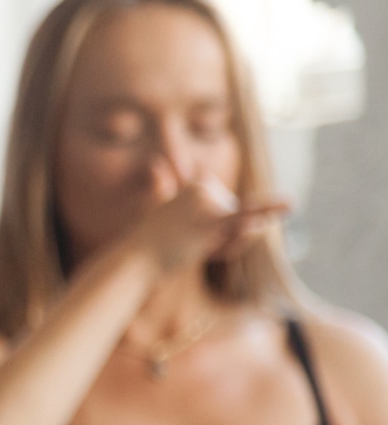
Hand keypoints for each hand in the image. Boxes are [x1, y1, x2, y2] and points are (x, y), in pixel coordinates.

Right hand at [124, 177, 287, 275]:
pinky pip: (243, 218)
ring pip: (243, 228)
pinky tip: (289, 204)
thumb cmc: (150, 239)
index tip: (189, 236)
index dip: (221, 231)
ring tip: (195, 248)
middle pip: (241, 220)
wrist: (135, 260)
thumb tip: (156, 164)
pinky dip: (265, 212)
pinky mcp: (211, 222)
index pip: (234, 210)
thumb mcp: (162, 209)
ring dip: (227, 247)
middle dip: (227, 242)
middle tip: (190, 246)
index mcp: (200, 182)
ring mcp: (208, 204)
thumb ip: (164, 187)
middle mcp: (206, 188)